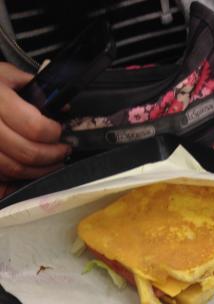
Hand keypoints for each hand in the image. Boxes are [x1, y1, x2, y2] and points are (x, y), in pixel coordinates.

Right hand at [0, 62, 70, 180]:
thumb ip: (32, 87)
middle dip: (53, 155)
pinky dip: (19, 175)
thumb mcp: (3, 74)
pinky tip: (30, 168)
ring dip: (40, 170)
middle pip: (27, 152)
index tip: (60, 132)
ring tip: (53, 162)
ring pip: (16, 169)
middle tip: (63, 150)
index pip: (34, 126)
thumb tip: (61, 107)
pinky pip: (2, 175)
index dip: (53, 133)